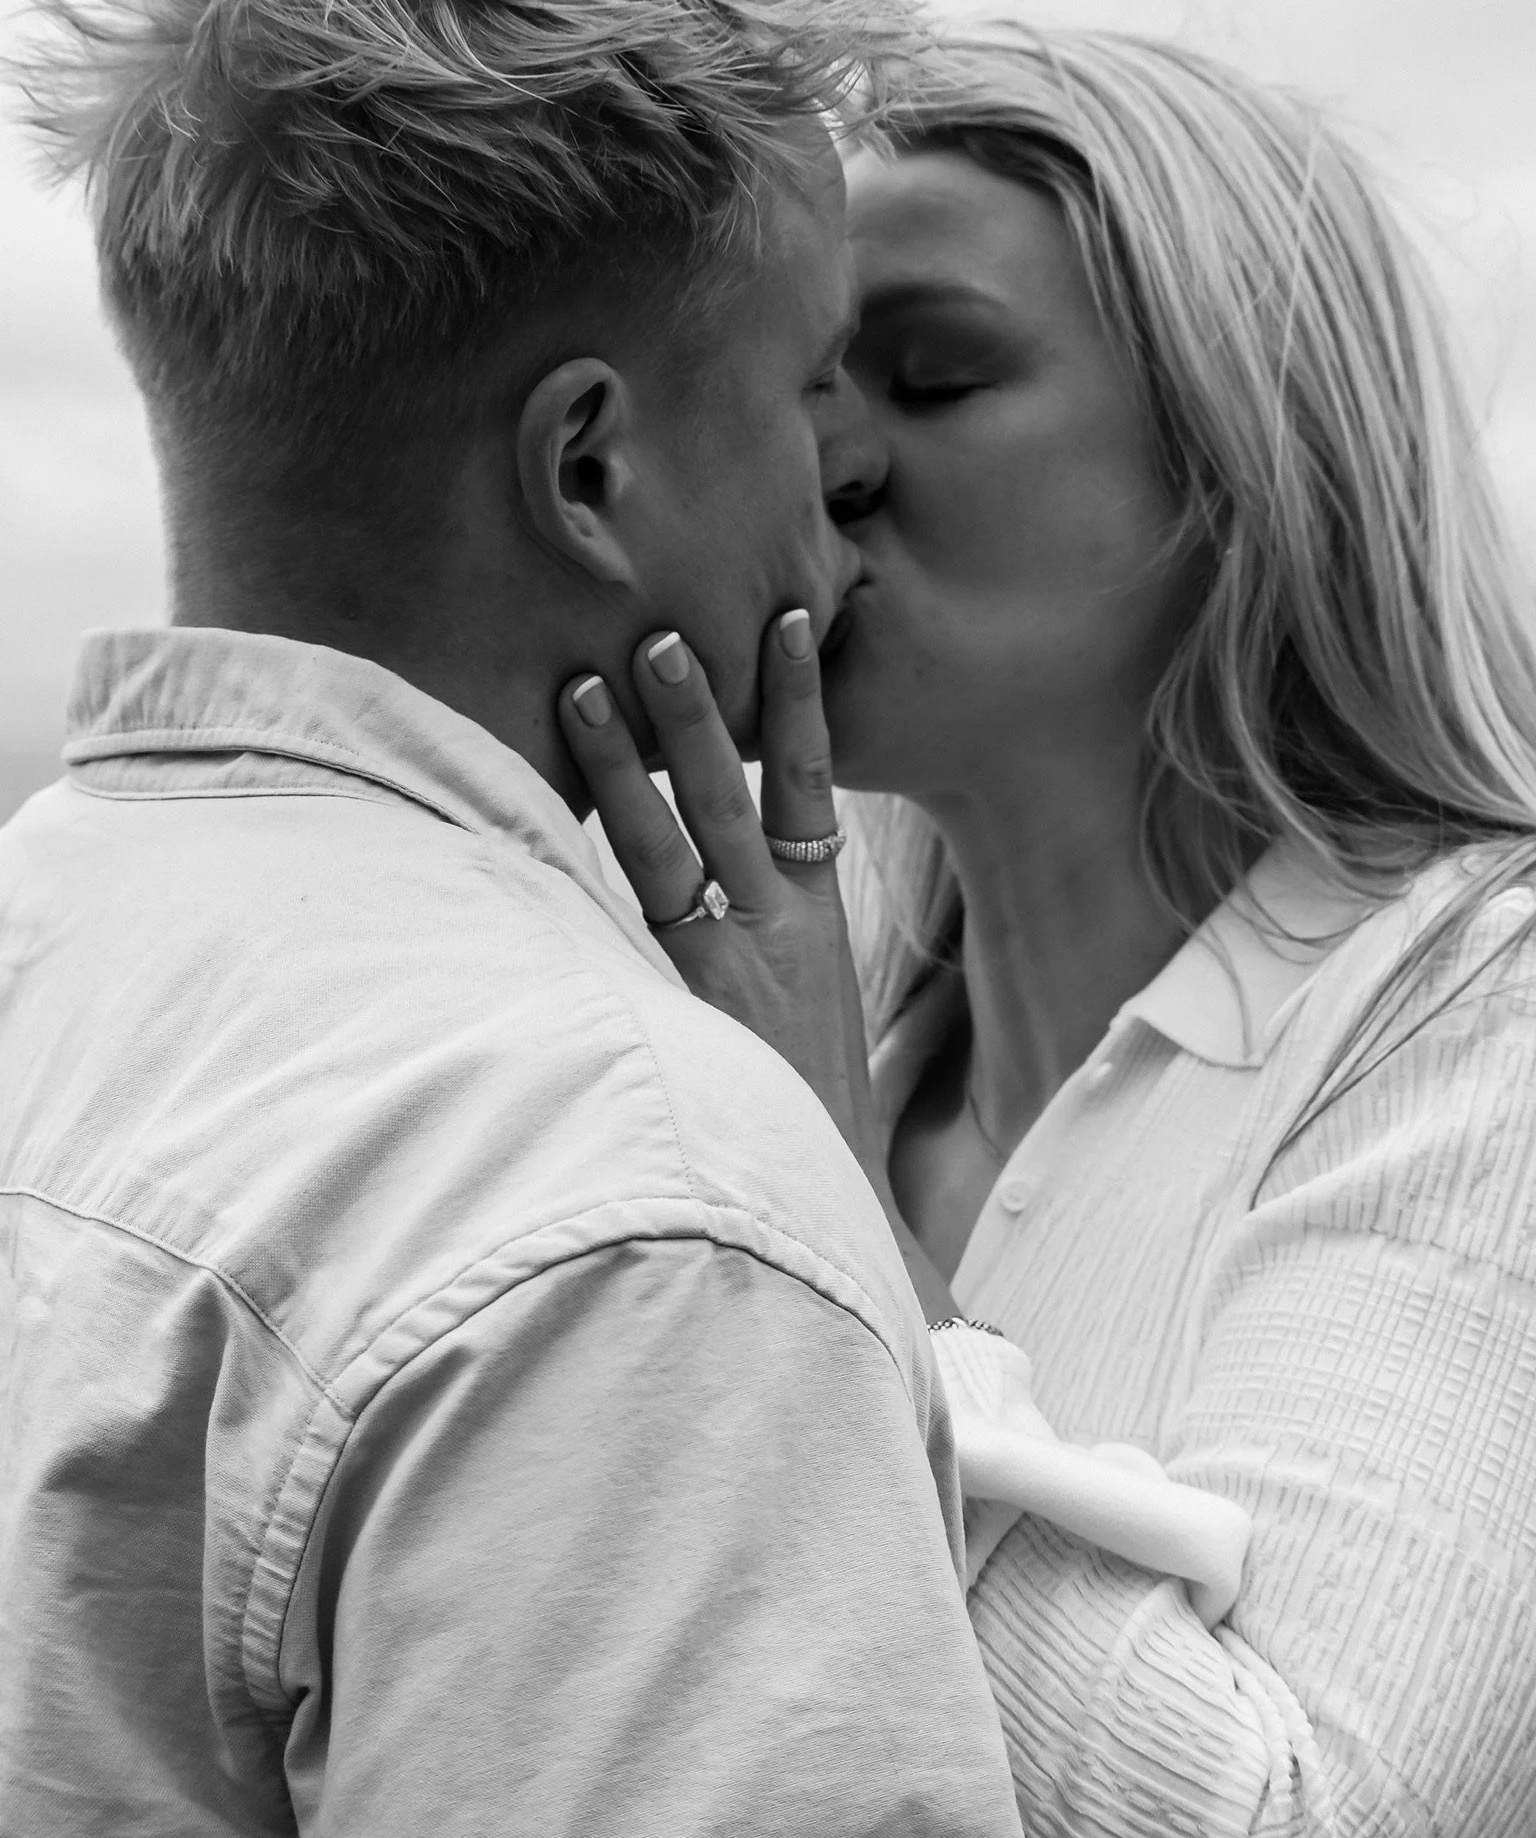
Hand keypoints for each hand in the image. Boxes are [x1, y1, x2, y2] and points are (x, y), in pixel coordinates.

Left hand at [558, 610, 952, 1319]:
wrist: (834, 1221)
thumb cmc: (814, 1120)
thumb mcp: (812, 1018)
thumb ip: (772, 946)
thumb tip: (730, 879)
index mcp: (816, 923)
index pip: (807, 783)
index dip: (799, 699)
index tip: (793, 617)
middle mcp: (775, 933)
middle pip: (731, 799)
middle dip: (697, 714)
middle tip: (655, 631)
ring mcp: (725, 972)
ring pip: (671, 849)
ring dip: (629, 768)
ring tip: (591, 685)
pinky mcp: (684, 1014)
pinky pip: (635, 920)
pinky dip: (599, 862)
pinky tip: (551, 812)